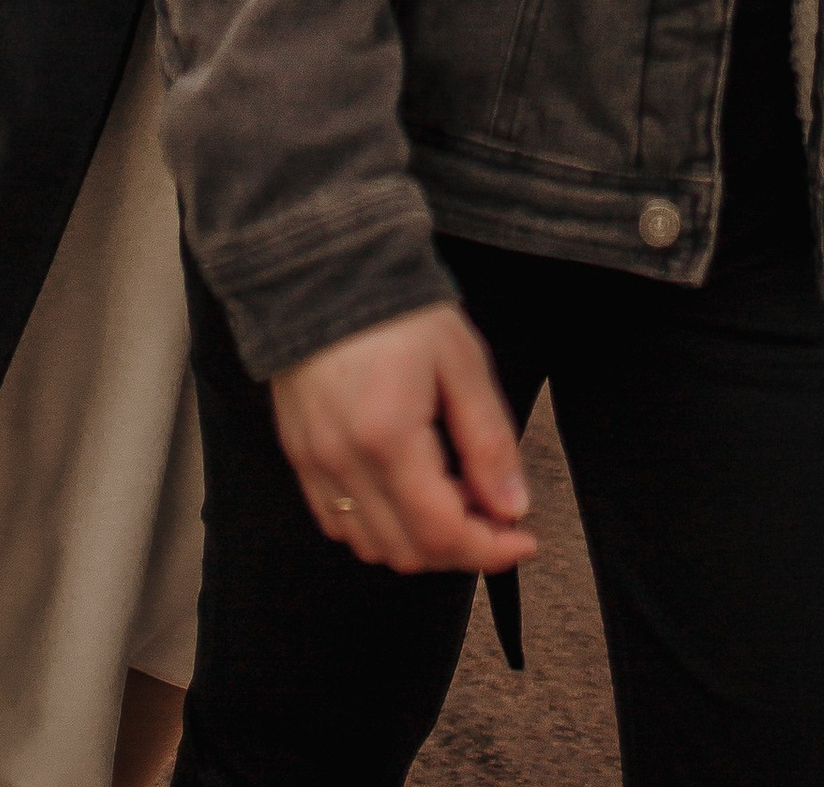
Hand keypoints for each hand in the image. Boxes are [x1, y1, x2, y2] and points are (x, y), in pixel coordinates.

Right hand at [272, 303, 536, 575]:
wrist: (326, 271)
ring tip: (452, 495)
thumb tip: (512, 508)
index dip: (490, 550)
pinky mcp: (299, 458)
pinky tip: (406, 492)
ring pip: (372, 546)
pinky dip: (379, 527)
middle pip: (408, 552)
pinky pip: (339, 524)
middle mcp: (345, 463)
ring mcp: (315, 465)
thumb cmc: (398, 309)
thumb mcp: (462, 362)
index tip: (524, 540)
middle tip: (493, 511)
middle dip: (460, 548)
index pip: (442, 532)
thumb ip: (489, 441)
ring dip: (420, 541)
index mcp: (389, 437)